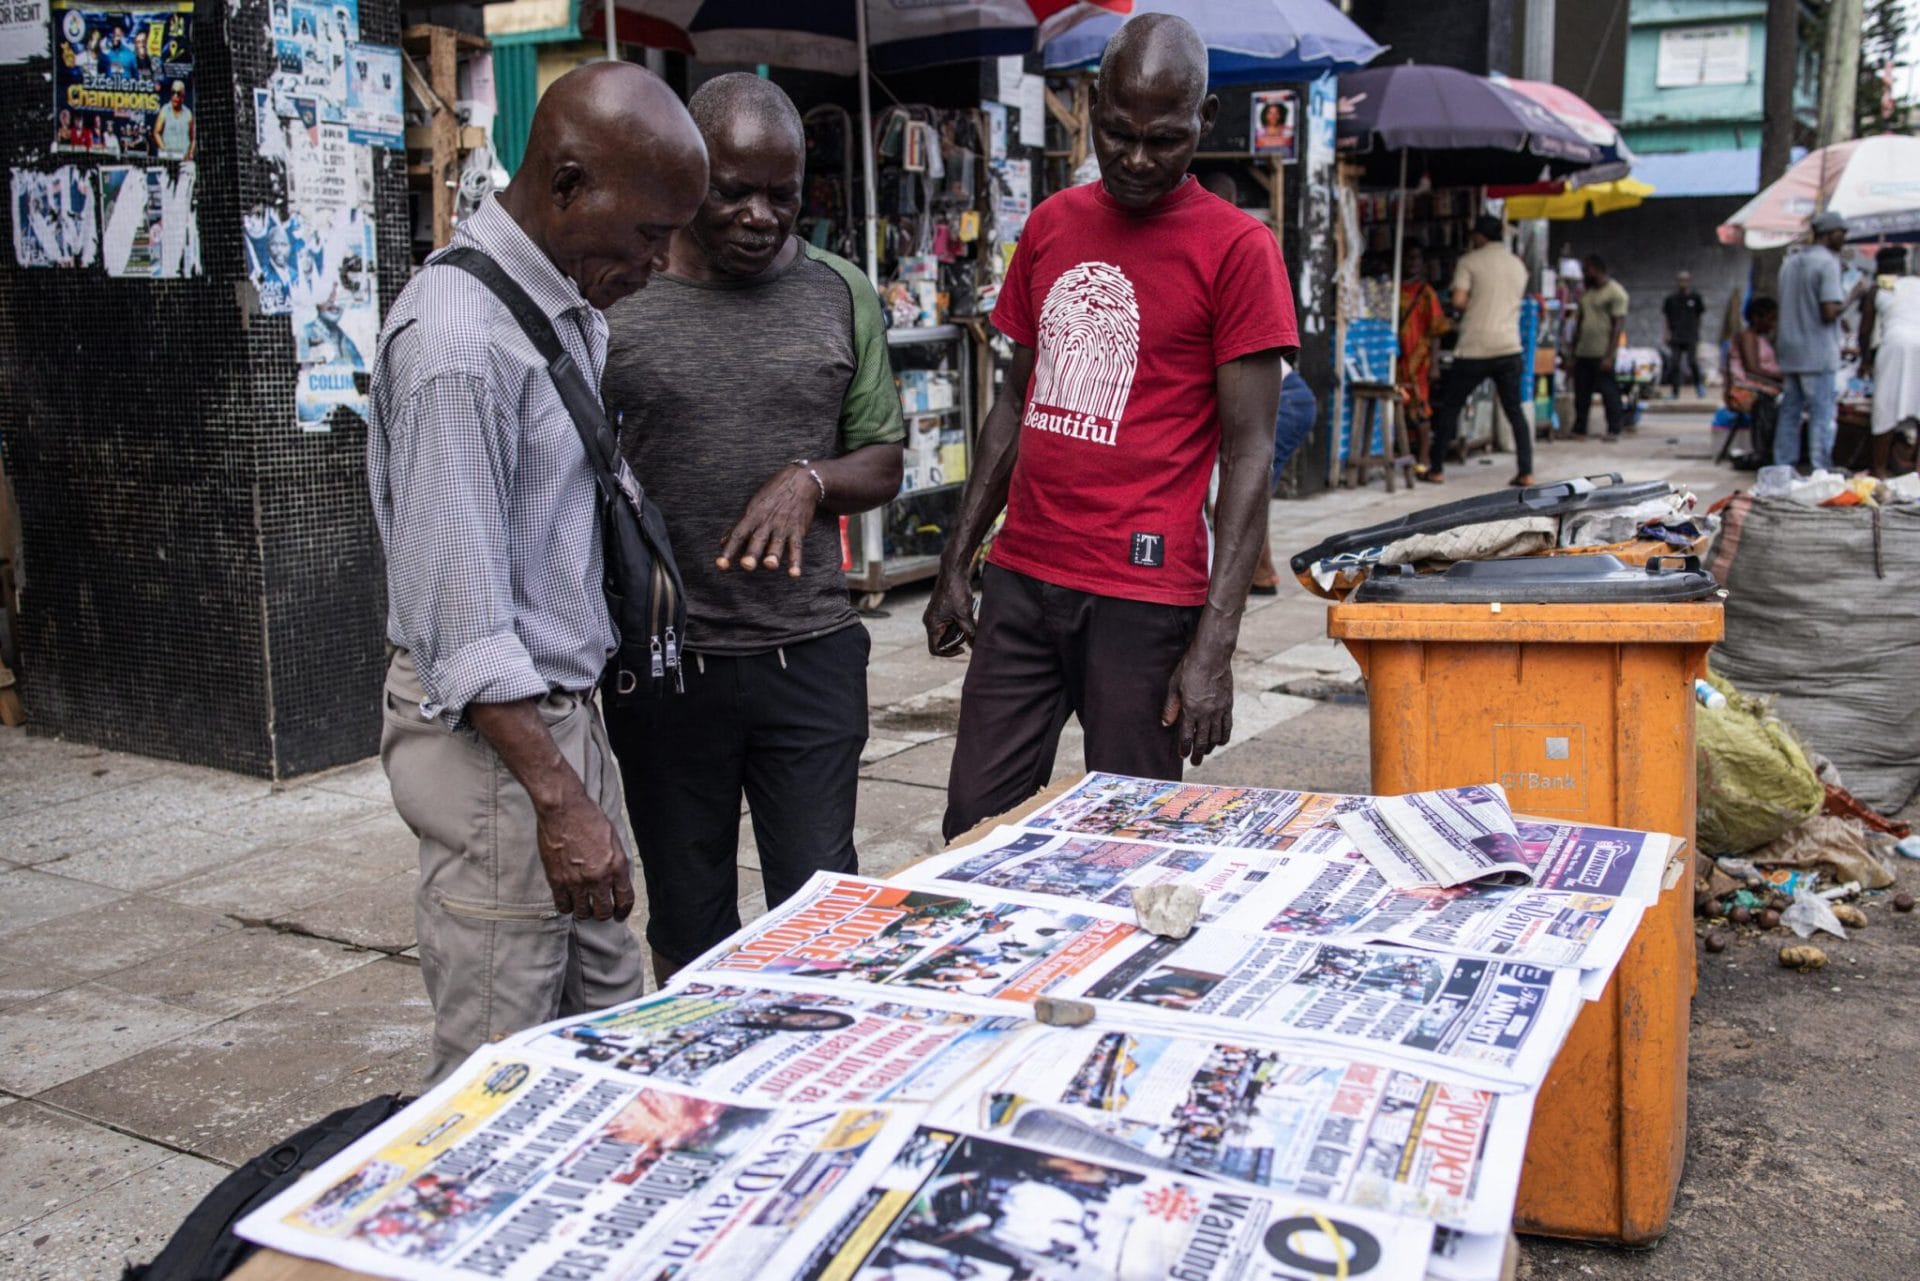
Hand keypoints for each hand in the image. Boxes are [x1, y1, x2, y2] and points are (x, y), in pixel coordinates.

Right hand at [534, 790, 635, 921]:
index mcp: (616, 866)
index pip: (625, 899)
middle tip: (599, 910)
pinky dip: (566, 906)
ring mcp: (576, 881)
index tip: (619, 915)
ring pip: (583, 913)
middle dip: (603, 913)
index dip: (623, 911)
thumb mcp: (614, 839)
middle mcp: (598, 878)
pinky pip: (563, 906)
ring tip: (582, 905)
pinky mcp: (557, 881)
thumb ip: (616, 862)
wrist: (563, 809)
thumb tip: (617, 879)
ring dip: (584, 911)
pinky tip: (568, 901)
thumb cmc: (589, 817)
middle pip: (603, 912)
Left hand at [718, 465, 817, 575]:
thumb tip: (722, 543)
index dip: (729, 550)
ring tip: (770, 565)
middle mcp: (766, 522)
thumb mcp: (753, 506)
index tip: (721, 565)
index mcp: (752, 516)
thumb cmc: (773, 494)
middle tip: (747, 565)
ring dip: (774, 555)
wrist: (800, 481)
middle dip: (752, 552)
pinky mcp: (798, 530)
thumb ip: (738, 527)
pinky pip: (797, 547)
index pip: (738, 534)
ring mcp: (783, 527)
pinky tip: (794, 574)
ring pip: (777, 543)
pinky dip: (796, 561)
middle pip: (758, 539)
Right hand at [923, 567, 975, 655]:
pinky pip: (947, 622)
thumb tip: (975, 646)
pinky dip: (958, 623)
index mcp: (932, 625)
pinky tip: (968, 615)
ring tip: (970, 623)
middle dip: (956, 640)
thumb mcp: (965, 616)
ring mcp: (934, 614)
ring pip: (946, 631)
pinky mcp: (940, 609)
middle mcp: (930, 621)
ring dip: (959, 630)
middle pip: (941, 641)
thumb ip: (970, 633)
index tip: (963, 648)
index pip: (935, 649)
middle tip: (969, 633)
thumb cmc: (956, 592)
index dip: (949, 653)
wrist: (953, 571)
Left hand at [1160, 644, 1233, 767]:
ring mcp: (1219, 710)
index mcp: (1190, 709)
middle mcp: (1206, 713)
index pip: (1186, 736)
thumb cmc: (1190, 668)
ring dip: (1211, 747)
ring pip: (1216, 736)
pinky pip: (1227, 726)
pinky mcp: (1228, 705)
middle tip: (1196, 762)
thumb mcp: (1174, 686)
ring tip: (1206, 752)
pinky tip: (1220, 742)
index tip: (1183, 756)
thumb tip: (1165, 724)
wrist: (1212, 656)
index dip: (1184, 749)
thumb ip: (1171, 707)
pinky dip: (1224, 737)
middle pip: (1202, 740)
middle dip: (1198, 754)